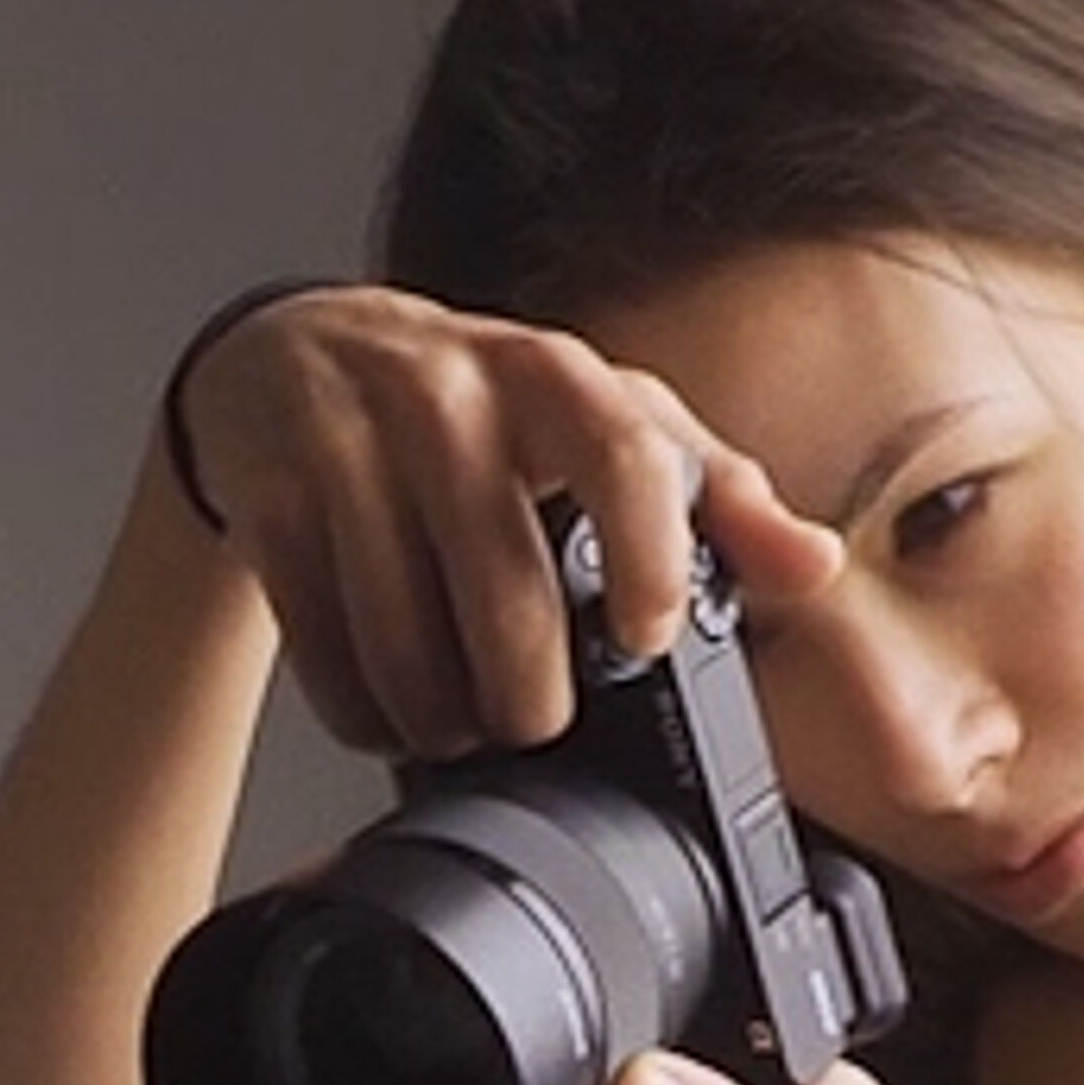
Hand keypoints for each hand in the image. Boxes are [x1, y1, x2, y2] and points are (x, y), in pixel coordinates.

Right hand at [168, 285, 848, 760]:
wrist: (294, 360)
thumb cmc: (475, 410)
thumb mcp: (601, 427)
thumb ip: (715, 498)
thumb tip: (815, 566)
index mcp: (549, 375)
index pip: (624, 453)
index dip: (650, 557)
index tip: (646, 641)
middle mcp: (447, 392)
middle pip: (504, 582)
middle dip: (525, 693)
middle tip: (531, 724)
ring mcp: (348, 441)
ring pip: (403, 634)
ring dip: (437, 715)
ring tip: (456, 724)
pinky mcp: (267, 497)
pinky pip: (323, 646)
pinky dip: (360, 709)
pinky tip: (384, 705)